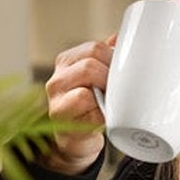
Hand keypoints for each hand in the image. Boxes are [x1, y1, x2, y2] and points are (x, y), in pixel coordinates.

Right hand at [41, 36, 114, 174]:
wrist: (77, 141)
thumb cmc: (89, 107)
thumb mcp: (96, 79)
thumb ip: (106, 59)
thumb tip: (123, 38)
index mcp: (66, 62)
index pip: (94, 48)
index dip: (113, 58)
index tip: (122, 71)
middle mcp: (57, 79)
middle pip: (89, 66)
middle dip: (109, 78)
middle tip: (117, 89)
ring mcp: (56, 101)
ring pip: (85, 91)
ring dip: (104, 97)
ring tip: (110, 102)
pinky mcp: (62, 122)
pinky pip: (88, 114)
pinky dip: (101, 115)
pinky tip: (104, 116)